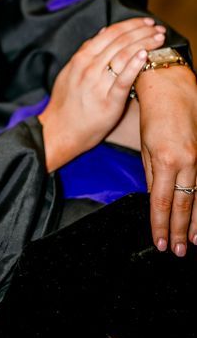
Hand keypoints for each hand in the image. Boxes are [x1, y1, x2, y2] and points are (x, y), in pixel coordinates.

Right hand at [38, 17, 166, 170]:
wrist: (59, 131)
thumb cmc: (65, 103)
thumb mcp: (69, 71)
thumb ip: (85, 51)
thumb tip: (102, 32)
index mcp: (81, 58)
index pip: (110, 33)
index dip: (130, 25)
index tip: (145, 22)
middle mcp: (89, 67)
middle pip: (120, 41)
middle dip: (142, 31)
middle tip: (158, 28)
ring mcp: (98, 83)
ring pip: (124, 56)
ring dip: (144, 43)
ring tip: (159, 38)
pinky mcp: (108, 101)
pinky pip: (123, 80)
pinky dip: (134, 65)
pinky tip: (144, 55)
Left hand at [135, 63, 196, 256]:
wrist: (172, 86)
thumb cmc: (153, 112)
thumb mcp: (145, 144)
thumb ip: (151, 173)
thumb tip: (156, 197)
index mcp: (165, 159)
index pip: (162, 201)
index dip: (161, 224)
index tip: (161, 242)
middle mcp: (188, 161)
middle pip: (185, 204)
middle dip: (181, 230)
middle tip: (180, 251)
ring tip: (195, 241)